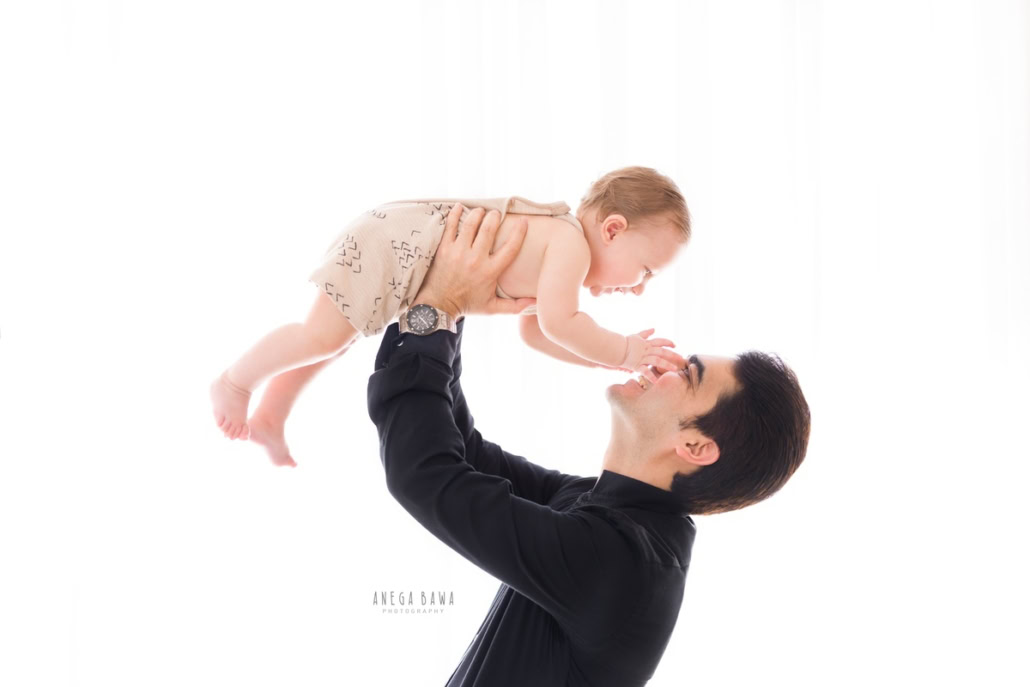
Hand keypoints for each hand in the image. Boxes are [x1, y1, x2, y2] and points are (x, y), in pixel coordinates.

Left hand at [413, 203, 536, 318]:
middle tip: (496, 214)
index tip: (524, 222)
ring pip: (471, 224)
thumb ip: (515, 306)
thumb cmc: (467, 304)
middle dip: (495, 217)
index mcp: (490, 271)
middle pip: (489, 229)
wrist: (439, 305)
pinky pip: (450, 226)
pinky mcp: (444, 249)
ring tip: (481, 211)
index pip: (510, 248)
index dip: (519, 232)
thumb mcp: (493, 308)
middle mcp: (475, 259)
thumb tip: (535, 302)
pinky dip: (455, 214)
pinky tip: (459, 207)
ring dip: (478, 213)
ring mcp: (458, 252)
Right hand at [620, 328, 683, 382]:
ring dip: (666, 365)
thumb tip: (654, 329)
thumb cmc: (624, 342)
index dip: (668, 342)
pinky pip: (645, 371)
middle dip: (673, 354)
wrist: (614, 347)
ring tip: (675, 370)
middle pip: (662, 351)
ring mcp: (642, 357)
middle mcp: (646, 350)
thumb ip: (645, 333)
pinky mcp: (636, 365)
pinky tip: (657, 382)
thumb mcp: (636, 336)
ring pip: (657, 360)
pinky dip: (650, 376)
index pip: (660, 341)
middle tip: (681, 358)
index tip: (675, 345)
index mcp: (646, 343)